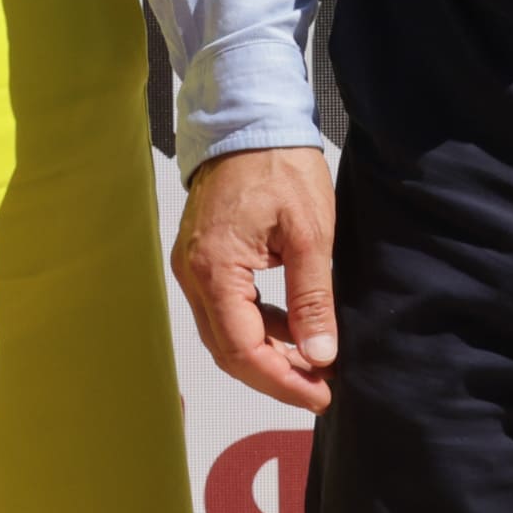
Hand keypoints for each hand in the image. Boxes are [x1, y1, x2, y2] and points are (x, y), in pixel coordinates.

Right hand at [173, 144, 340, 411]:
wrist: (248, 119)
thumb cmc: (279, 166)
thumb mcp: (309, 234)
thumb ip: (312, 299)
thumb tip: (320, 354)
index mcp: (215, 269)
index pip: (243, 350)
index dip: (282, 381)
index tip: (321, 392)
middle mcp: (192, 274)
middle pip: (227, 350)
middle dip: (274, 375)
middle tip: (320, 386)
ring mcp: (191, 266)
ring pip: (224, 333)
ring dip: (265, 354)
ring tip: (312, 361)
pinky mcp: (200, 259)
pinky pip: (223, 310)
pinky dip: (255, 328)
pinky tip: (290, 328)